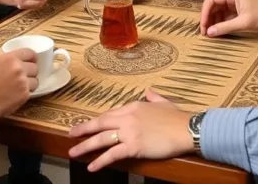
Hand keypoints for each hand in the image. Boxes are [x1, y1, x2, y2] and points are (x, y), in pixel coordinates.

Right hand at [0, 48, 37, 119]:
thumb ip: (7, 62)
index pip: (29, 53)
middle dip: (29, 73)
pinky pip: (31, 91)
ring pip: (35, 80)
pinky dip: (25, 93)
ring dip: (29, 84)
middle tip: (22, 77)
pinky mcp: (25, 94)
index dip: (32, 58)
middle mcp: (18, 68)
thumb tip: (17, 62)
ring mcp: (23, 81)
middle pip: (34, 67)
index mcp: (9, 58)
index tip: (32, 61)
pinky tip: (16, 95)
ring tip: (18, 88)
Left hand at [68, 90, 193, 171]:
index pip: (110, 113)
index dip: (98, 120)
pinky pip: (112, 154)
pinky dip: (100, 161)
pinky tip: (92, 167)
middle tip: (71, 134)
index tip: (89, 125)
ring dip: (85, 145)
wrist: (186, 128)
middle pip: (100, 123)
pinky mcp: (134, 146)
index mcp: (134, 106)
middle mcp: (128, 117)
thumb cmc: (178, 117)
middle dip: (83, 129)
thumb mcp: (163, 102)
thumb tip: (149, 91)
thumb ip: (153, 96)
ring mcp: (129, 132)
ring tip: (74, 152)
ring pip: (102, 138)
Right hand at [200, 0, 257, 36]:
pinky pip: (223, 15)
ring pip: (217, 11)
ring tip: (210, 34)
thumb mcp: (244, 23)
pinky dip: (219, 23)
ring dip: (212, 22)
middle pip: (212, 5)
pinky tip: (218, 32)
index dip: (204, 12)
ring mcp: (233, 3)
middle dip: (207, 18)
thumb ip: (225, 27)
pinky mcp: (236, 10)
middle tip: (205, 32)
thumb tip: (209, 33)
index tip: (203, 25)